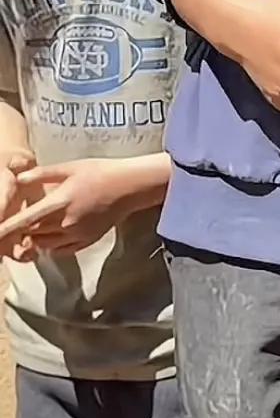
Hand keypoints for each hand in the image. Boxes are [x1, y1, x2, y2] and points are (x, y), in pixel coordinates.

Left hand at [0, 158, 148, 256]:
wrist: (130, 186)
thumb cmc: (101, 172)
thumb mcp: (71, 167)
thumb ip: (44, 174)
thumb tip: (19, 179)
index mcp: (60, 202)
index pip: (25, 220)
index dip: (5, 229)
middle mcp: (66, 223)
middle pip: (31, 233)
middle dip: (20, 230)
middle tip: (19, 221)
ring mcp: (76, 234)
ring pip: (43, 244)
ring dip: (33, 237)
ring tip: (36, 224)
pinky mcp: (85, 242)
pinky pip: (59, 250)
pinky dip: (49, 245)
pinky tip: (52, 232)